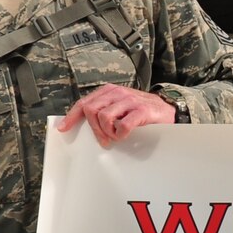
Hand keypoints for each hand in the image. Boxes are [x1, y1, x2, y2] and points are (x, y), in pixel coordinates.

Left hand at [55, 85, 174, 145]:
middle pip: (91, 110)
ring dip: (107, 132)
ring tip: (115, 137)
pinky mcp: (141, 111)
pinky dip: (121, 134)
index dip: (72, 116)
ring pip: (104, 117)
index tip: (63, 128)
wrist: (169, 111)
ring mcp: (129, 101)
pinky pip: (123, 125)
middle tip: (103, 140)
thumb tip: (84, 124)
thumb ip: (105, 110)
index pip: (84, 102)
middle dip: (93, 129)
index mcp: (109, 91)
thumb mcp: (120, 107)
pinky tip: (125, 135)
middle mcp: (117, 93)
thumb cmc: (142, 112)